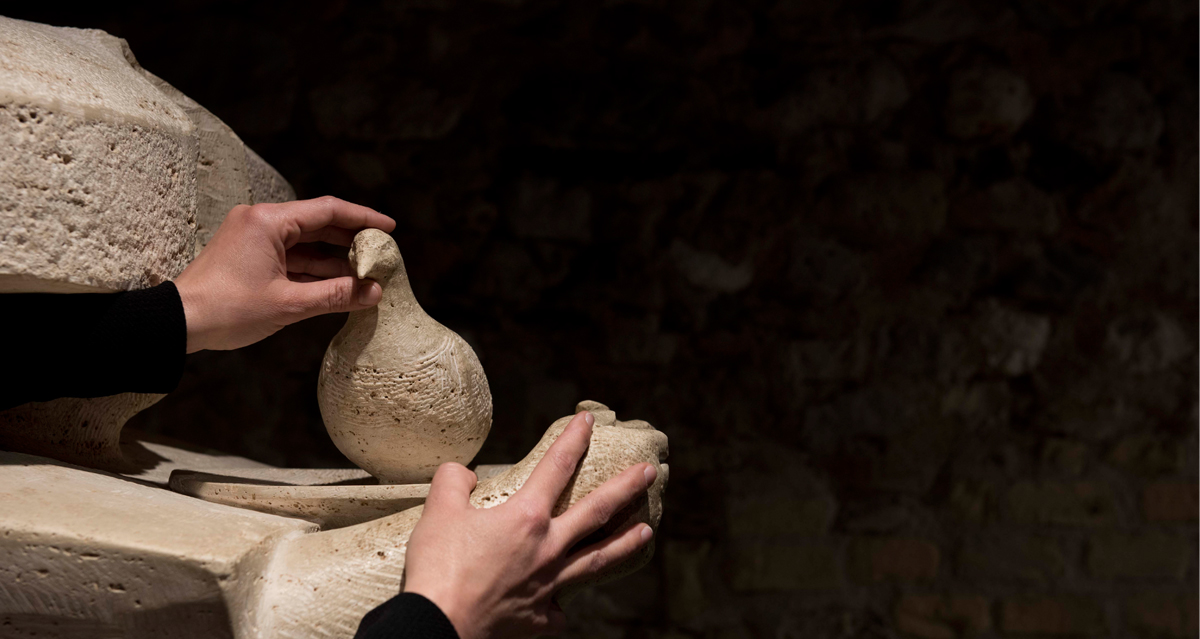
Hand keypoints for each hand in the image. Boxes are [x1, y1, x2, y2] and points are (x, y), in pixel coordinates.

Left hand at [174, 196, 395, 352]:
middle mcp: (260, 222)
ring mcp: (253, 238)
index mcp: (268, 221)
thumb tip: (374, 292)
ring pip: (305, 244)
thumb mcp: (289, 304)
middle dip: (351, 240)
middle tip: (381, 253)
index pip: (328, 210)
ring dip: (333, 260)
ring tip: (365, 275)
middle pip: (318, 223)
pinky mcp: (249, 256)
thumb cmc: (227, 309)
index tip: (389, 228)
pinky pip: (290, 257)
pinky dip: (313, 270)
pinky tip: (337, 285)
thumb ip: (335, 296)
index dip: (362, 219)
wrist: (178, 323)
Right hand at [403, 412, 656, 638]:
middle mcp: (547, 548)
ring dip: (624, 543)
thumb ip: (453, 482)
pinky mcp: (539, 617)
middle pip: (597, 511)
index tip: (589, 420)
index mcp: (526, 517)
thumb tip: (463, 473)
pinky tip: (563, 602)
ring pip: (597, 560)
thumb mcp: (438, 511)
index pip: (557, 466)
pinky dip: (561, 603)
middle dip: (626, 488)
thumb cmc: (438, 567)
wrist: (437, 624)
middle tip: (649, 472)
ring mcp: (548, 584)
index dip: (574, 438)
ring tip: (646, 531)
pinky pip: (559, 608)